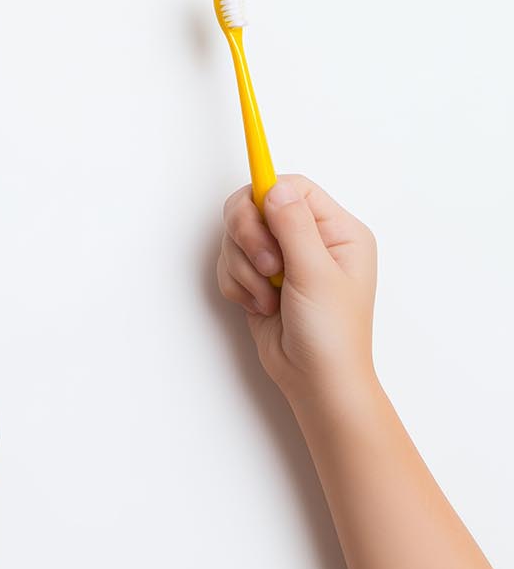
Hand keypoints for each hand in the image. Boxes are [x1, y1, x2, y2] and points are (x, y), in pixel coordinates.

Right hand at [215, 175, 377, 403]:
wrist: (315, 381)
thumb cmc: (330, 334)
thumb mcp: (316, 274)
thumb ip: (293, 226)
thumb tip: (273, 187)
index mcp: (338, 231)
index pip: (292, 188)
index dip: (265, 198)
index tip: (252, 219)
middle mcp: (310, 239)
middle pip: (256, 206)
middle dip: (249, 237)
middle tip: (265, 265)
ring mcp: (284, 258)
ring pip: (238, 237)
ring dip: (244, 269)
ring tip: (268, 297)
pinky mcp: (260, 278)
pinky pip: (230, 263)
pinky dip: (237, 284)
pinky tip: (259, 306)